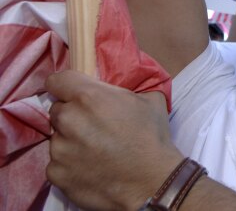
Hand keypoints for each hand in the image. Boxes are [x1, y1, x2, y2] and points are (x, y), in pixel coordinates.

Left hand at [46, 70, 183, 210]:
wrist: (152, 181)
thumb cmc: (152, 138)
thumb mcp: (149, 100)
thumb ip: (126, 88)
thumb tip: (120, 86)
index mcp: (89, 97)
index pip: (57, 80)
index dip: (66, 86)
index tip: (73, 94)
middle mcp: (69, 119)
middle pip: (58, 110)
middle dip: (73, 115)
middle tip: (95, 127)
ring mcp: (59, 148)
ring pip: (58, 138)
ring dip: (71, 141)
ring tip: (96, 151)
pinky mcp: (56, 173)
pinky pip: (57, 163)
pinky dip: (70, 164)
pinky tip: (91, 168)